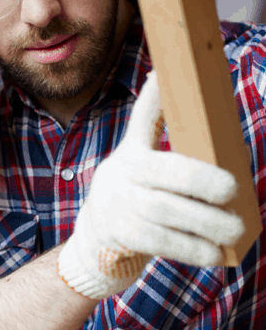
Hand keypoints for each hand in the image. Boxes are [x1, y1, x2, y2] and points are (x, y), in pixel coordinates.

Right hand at [57, 72, 243, 298]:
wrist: (94, 241)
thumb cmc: (135, 199)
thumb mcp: (143, 168)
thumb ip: (176, 154)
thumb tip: (232, 150)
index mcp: (132, 153)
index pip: (142, 119)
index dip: (153, 96)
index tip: (161, 75)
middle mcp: (121, 174)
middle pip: (167, 172)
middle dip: (204, 180)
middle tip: (234, 190)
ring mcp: (119, 206)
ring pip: (166, 211)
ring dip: (205, 222)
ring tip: (234, 230)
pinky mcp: (121, 236)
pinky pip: (160, 241)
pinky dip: (190, 248)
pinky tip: (213, 254)